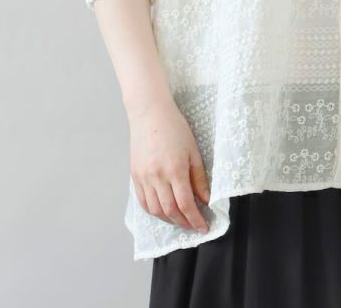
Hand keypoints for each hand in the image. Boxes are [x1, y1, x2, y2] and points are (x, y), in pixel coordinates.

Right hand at [128, 98, 211, 233]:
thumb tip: (206, 199)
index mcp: (175, 170)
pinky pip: (143, 202)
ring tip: (181, 221)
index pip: (186, 204)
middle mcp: (157, 177)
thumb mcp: (193, 150)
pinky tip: (163, 212)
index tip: (204, 227)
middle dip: (184, 223)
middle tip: (194, 227)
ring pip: (155, 210)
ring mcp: (143, 178)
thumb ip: (199, 178)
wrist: (150, 114)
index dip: (195, 220)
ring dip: (169, 220)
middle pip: (170, 211)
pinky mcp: (134, 176)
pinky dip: (154, 212)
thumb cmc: (174, 128)